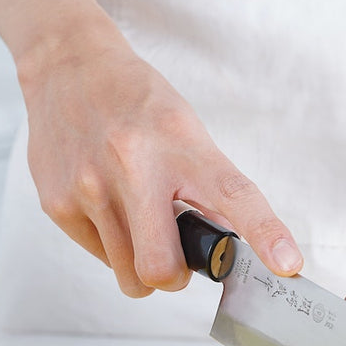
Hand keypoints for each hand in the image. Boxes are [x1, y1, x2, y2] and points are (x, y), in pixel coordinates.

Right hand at [19, 33, 301, 297]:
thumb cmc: (135, 103)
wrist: (66, 67)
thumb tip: (226, 243)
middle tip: (173, 257)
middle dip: (174, 277)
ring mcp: (91, 188)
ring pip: (129, 276)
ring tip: (134, 222)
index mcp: (181, 145)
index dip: (266, 234)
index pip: (233, 195)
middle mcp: (135, 166)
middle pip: (162, 268)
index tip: (288, 265)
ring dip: (140, 266)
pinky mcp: (57, 204)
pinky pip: (99, 259)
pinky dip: (110, 247)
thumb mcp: (184, 130)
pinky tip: (105, 209)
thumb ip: (206, 188)